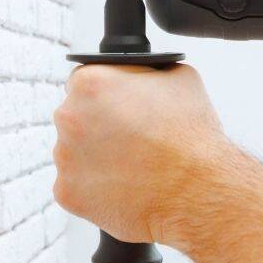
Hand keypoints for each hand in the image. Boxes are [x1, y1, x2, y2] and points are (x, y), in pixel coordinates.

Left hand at [53, 63, 230, 244]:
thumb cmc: (190, 137)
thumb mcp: (178, 77)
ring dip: (96, 156)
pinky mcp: (68, 192)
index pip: (84, 82)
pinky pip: (77, 184)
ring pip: (75, 152)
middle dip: (98, 126)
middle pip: (76, 117)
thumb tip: (140, 73)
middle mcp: (69, 117)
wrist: (198, 192)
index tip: (120, 108)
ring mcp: (64, 157)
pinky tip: (125, 186)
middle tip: (130, 138)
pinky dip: (96, 187)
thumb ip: (145, 70)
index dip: (107, 95)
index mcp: (90, 83)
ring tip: (132, 165)